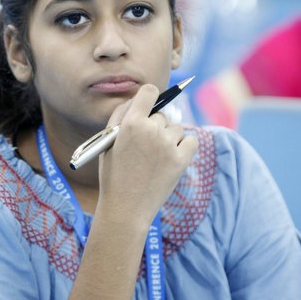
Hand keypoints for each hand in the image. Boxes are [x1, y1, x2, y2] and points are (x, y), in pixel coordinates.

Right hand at [98, 84, 197, 231]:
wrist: (126, 208)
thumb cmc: (113, 174)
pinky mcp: (182, 160)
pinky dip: (185, 147)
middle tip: (146, 147)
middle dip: (156, 126)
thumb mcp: (108, 141)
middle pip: (162, 115)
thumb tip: (139, 98)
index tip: (150, 106)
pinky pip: (192, 140)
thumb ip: (121, 115)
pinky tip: (172, 158)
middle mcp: (152, 130)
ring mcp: (169, 145)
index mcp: (131, 123)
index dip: (150, 97)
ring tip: (156, 158)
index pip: (149, 92)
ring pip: (177, 128)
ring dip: (170, 138)